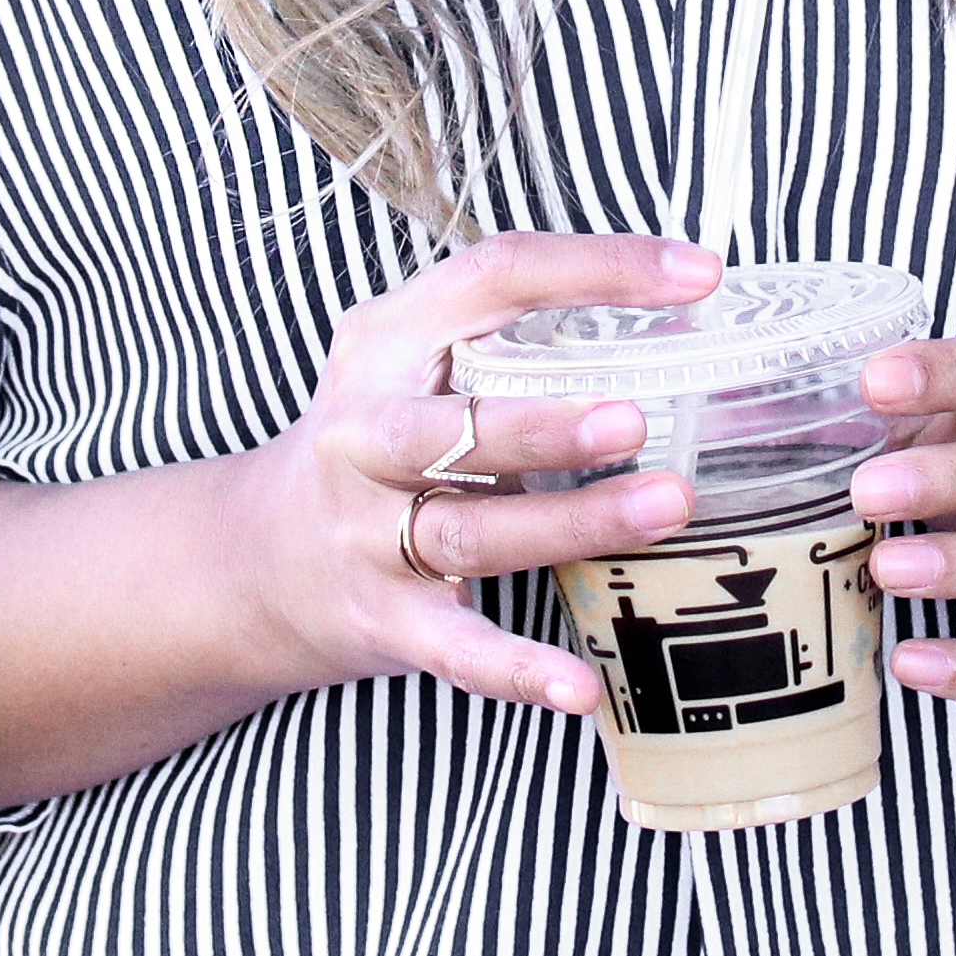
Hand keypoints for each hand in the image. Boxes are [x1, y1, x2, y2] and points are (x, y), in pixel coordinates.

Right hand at [230, 233, 722, 720]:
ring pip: (472, 533)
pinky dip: (518, 671)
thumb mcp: (416, 362)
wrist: (258, 558)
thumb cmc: (381, 442)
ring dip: (571, 524)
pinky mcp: (384, 620)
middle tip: (635, 418)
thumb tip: (685, 321)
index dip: (597, 268)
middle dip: (544, 427)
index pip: (494, 278)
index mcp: (389, 343)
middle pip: (453, 430)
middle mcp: (365, 433)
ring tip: (664, 507)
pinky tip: (582, 687)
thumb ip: (516, 337)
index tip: (697, 275)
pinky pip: (458, 650)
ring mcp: (369, 533)